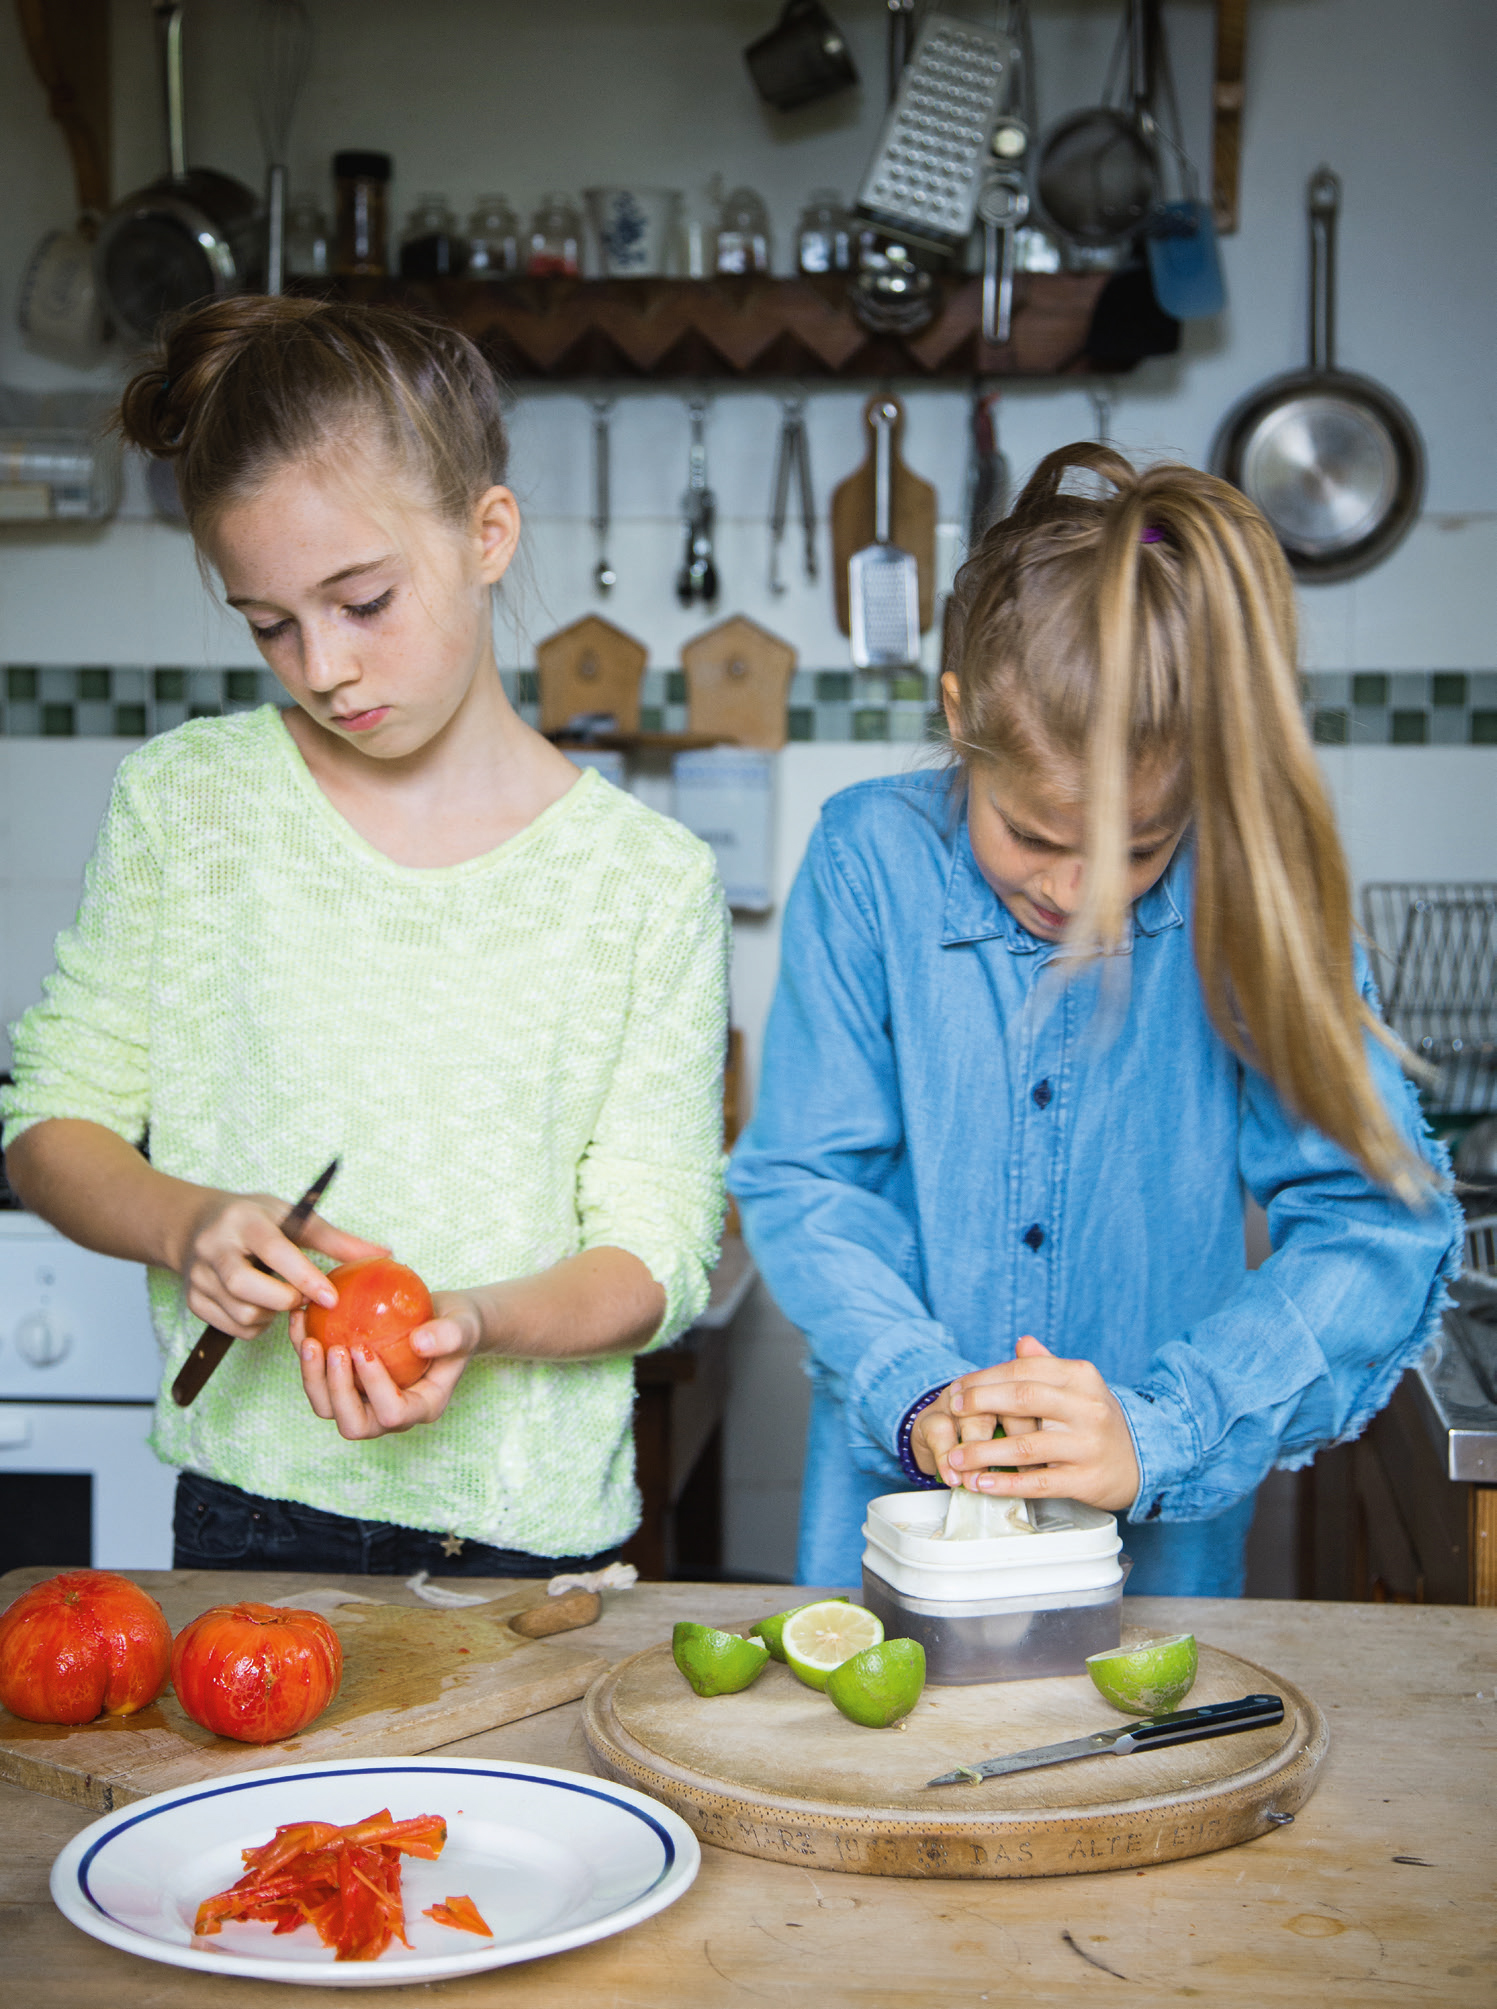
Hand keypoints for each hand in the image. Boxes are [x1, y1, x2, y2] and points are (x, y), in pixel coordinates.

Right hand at [178, 1191, 388, 1338]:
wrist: (198, 1225)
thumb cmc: (255, 1219)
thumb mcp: (293, 1217)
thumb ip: (336, 1239)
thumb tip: (384, 1254)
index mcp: (243, 1221)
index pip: (274, 1251)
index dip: (304, 1277)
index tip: (331, 1298)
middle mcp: (214, 1248)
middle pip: (246, 1288)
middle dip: (284, 1299)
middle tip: (303, 1297)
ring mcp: (198, 1277)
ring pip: (243, 1314)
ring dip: (273, 1315)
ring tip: (282, 1296)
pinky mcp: (194, 1301)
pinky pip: (234, 1329)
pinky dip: (257, 1325)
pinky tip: (263, 1305)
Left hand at [292, 1291, 482, 1439]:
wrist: (443, 1320)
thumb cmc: (458, 1324)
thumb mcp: (463, 1325)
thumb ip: (450, 1335)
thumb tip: (421, 1343)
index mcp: (421, 1407)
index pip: (393, 1414)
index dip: (374, 1388)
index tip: (364, 1348)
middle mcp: (390, 1414)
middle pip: (353, 1424)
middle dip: (337, 1392)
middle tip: (332, 1349)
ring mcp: (365, 1402)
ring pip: (328, 1408)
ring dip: (313, 1378)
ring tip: (310, 1339)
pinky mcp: (347, 1385)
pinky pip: (319, 1380)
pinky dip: (304, 1355)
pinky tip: (300, 1320)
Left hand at [913, 1336, 1139, 1513]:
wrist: (1141, 1461)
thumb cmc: (1096, 1421)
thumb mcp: (1079, 1387)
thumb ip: (1047, 1366)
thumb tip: (1020, 1343)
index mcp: (1082, 1377)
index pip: (1024, 1370)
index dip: (985, 1378)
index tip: (958, 1388)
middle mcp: (1087, 1408)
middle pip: (1023, 1398)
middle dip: (980, 1404)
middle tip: (953, 1412)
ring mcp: (1087, 1445)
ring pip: (1025, 1445)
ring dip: (983, 1452)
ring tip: (955, 1458)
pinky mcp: (1085, 1480)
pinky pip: (1038, 1482)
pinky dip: (1006, 1484)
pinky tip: (982, 1483)